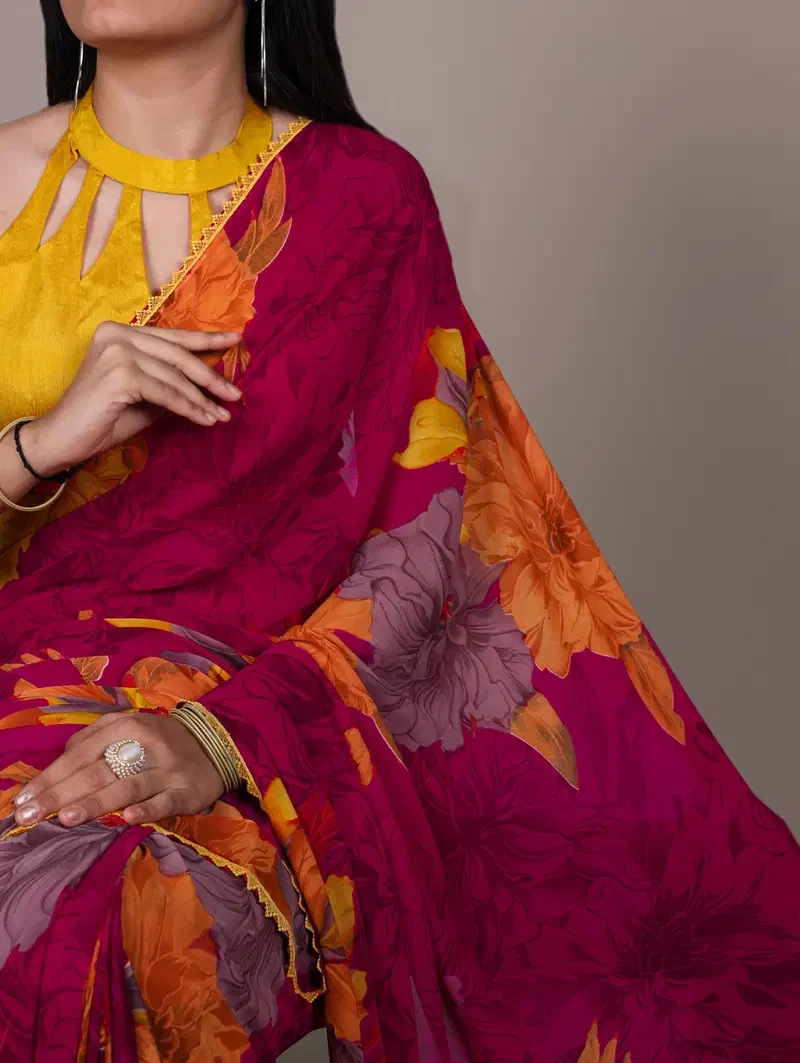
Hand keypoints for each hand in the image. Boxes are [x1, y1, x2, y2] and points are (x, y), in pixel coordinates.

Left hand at [13, 713, 224, 827]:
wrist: (214, 744)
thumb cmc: (159, 740)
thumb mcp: (127, 728)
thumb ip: (92, 741)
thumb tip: (55, 766)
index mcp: (125, 726)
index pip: (80, 754)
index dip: (50, 777)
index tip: (23, 800)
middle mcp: (145, 745)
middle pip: (98, 772)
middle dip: (61, 794)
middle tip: (30, 815)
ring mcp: (167, 769)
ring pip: (128, 786)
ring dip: (96, 802)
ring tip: (66, 818)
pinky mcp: (187, 791)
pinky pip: (165, 802)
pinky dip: (147, 810)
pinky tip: (127, 819)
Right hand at [21, 321, 242, 478]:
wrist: (61, 438)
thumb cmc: (102, 419)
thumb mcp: (144, 396)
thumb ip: (170, 382)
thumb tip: (210, 381)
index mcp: (120, 331)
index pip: (172, 336)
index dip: (206, 339)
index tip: (236, 340)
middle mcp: (117, 334)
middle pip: (178, 355)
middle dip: (211, 376)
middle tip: (235, 394)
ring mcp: (117, 352)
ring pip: (176, 377)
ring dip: (203, 399)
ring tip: (223, 414)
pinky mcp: (120, 375)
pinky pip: (167, 394)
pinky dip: (190, 409)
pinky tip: (205, 420)